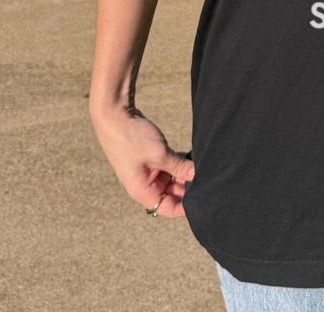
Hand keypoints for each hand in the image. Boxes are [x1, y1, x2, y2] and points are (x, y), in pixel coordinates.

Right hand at [91, 104, 194, 218]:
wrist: (116, 116)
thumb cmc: (131, 139)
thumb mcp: (159, 154)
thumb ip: (179, 167)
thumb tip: (197, 176)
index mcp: (142, 191)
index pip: (167, 207)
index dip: (185, 206)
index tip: (203, 197)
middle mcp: (146, 184)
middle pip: (172, 192)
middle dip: (189, 185)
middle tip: (207, 176)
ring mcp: (149, 171)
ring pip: (173, 177)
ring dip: (186, 171)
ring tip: (202, 165)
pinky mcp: (152, 158)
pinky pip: (170, 165)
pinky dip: (180, 162)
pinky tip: (193, 156)